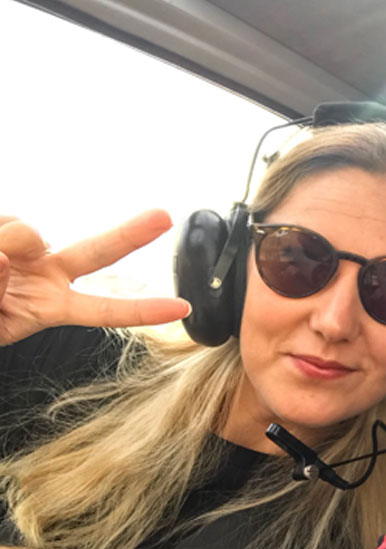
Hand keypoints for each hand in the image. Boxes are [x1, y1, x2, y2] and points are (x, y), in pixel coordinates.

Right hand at [0, 209, 190, 345]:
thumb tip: (3, 258)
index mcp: (50, 305)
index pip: (102, 309)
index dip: (141, 310)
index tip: (182, 308)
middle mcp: (46, 272)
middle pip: (96, 251)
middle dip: (131, 234)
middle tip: (165, 216)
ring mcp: (23, 247)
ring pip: (24, 232)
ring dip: (2, 243)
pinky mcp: (3, 225)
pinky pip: (3, 222)